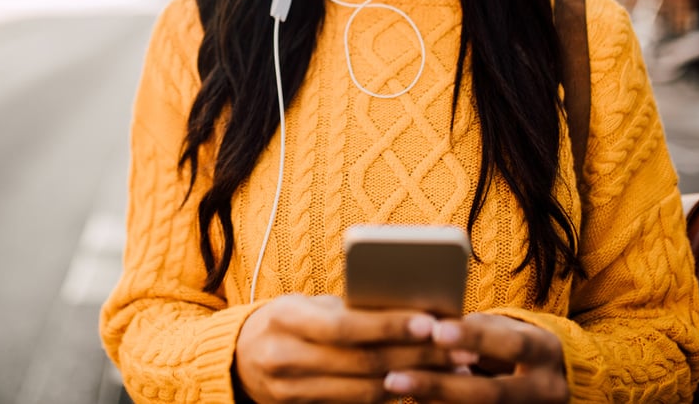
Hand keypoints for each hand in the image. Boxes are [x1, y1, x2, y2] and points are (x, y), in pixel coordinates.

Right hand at [235, 294, 448, 402]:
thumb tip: (410, 308)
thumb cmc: (287, 321)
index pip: (343, 326)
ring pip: (365, 391)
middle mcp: (284, 358)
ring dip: (414, 380)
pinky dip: (393, 397)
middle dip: (416, 355)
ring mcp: (290, 392)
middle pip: (362, 362)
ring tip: (452, 369)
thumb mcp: (307, 305)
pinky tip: (422, 387)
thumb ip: (347, 308)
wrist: (239, 359)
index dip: (389, 325)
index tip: (430, 320)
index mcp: (285, 319)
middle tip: (458, 348)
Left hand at [382, 313, 567, 402]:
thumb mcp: (505, 329)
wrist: (549, 380)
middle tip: (395, 377)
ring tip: (395, 390)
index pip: (511, 345)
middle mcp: (546, 391)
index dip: (474, 339)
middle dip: (440, 385)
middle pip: (490, 394)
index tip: (434, 330)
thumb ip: (475, 329)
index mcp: (545, 352)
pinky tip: (413, 403)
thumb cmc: (513, 343)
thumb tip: (425, 324)